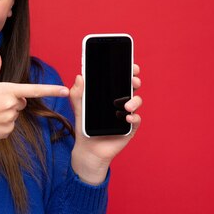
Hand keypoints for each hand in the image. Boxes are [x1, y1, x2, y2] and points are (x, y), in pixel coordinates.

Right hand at [0, 46, 69, 155]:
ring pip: (17, 113)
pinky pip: (12, 124)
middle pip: (23, 101)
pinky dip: (4, 123)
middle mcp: (11, 105)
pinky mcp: (9, 130)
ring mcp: (11, 119)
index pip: (34, 90)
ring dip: (8, 112)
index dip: (51, 90)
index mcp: (7, 90)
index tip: (65, 90)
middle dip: (13, 101)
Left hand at [69, 64, 142, 184]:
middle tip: (132, 80)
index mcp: (110, 94)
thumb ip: (77, 94)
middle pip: (132, 87)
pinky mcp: (129, 128)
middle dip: (135, 80)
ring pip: (137, 102)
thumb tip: (79, 76)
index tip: (131, 64)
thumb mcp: (78, 108)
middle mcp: (121, 102)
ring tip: (126, 106)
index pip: (120, 78)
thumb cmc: (84, 126)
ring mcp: (126, 114)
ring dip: (134, 101)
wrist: (87, 148)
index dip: (128, 70)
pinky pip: (136, 120)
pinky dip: (134, 118)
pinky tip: (127, 117)